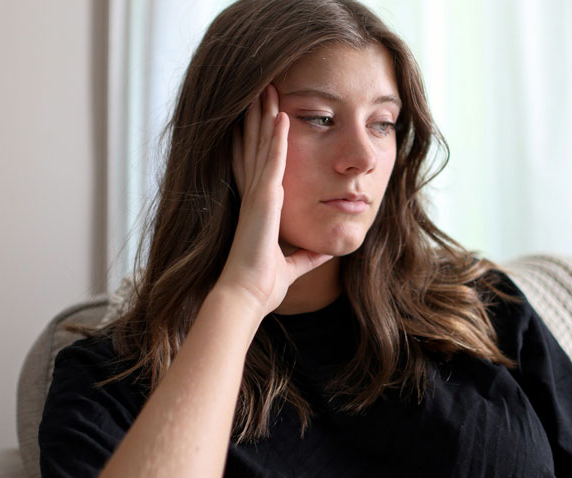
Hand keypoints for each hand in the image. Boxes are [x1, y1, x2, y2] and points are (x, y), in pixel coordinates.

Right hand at [216, 84, 331, 316]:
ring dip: (266, 117)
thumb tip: (324, 253)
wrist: (247, 295)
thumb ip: (307, 256)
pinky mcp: (263, 199)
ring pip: (262, 146)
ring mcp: (257, 195)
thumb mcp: (292, 265)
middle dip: (259, 118)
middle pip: (256, 147)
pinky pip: (273, 161)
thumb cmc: (263, 283)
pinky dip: (276, 138)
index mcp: (260, 209)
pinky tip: (281, 116)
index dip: (260, 140)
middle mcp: (255, 196)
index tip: (263, 119)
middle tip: (261, 90)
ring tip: (269, 89)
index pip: (260, 166)